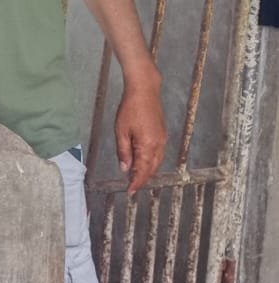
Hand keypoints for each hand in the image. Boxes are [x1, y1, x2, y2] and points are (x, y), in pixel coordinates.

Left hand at [115, 80, 167, 194]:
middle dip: (142, 179)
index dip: (136, 182)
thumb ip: (123, 152)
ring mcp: (162, 139)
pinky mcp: (162, 134)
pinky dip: (151, 161)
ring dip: (147, 171)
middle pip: (152, 168)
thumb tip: (125, 168)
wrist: (144, 91)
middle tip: (132, 186)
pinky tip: (143, 162)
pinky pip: (158, 153)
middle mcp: (158, 145)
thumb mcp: (121, 131)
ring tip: (135, 177)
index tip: (130, 191)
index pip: (143, 170)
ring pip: (156, 162)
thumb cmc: (131, 108)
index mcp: (148, 145)